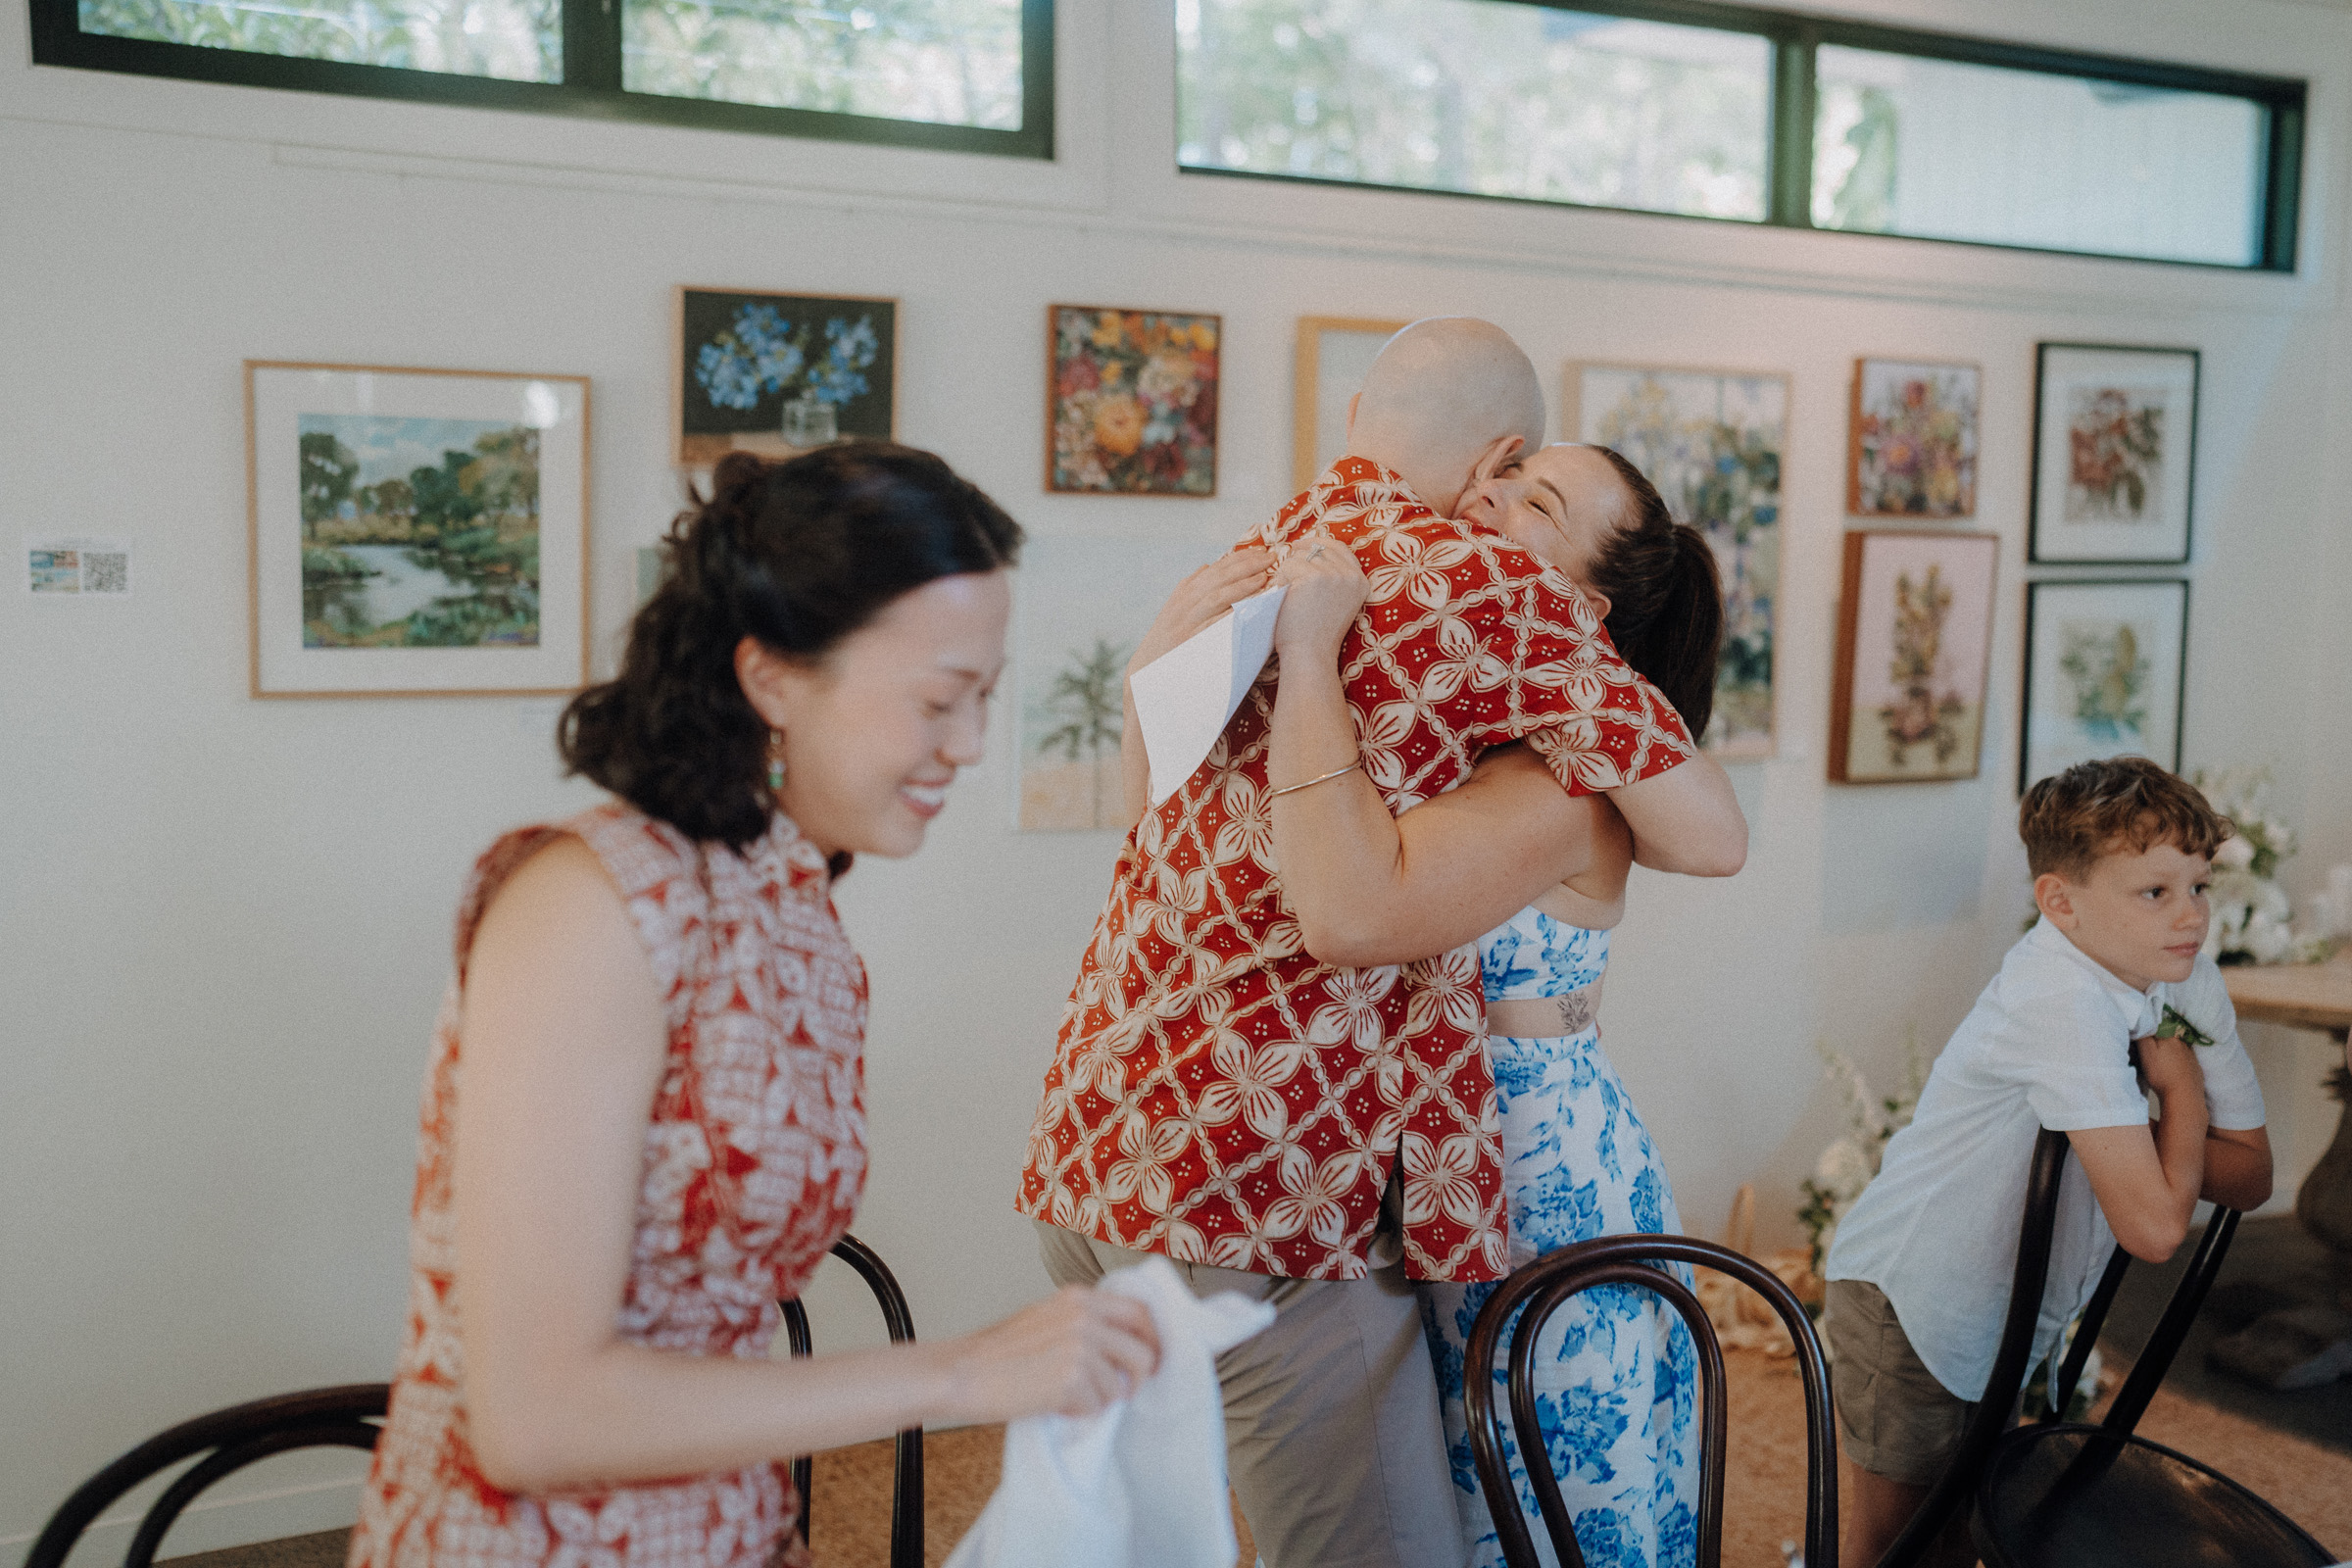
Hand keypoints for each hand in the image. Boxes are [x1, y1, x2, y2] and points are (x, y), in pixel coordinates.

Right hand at [943, 1284, 1160, 1422]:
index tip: (1154, 1357)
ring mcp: (1080, 1347)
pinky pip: (1096, 1406)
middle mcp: (1084, 1317)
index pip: (1139, 1312)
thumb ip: (1085, 1322)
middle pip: (1142, 1350)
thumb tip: (1122, 1343)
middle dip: (1142, 1376)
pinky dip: (1079, 1411)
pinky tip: (1054, 1403)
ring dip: (1100, 1399)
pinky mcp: (1072, 1379)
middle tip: (1129, 1390)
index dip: (1154, 1338)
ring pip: (1118, 1385)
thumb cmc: (998, 1353)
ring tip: (1069, 1397)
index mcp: (1079, 1298)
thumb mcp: (1046, 1318)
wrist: (963, 1372)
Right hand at [1129, 550, 1273, 675]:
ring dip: (1241, 586)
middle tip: (1270, 558)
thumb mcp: (1174, 613)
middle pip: (1218, 578)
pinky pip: (1214, 625)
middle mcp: (1183, 605)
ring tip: (1263, 578)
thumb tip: (1207, 566)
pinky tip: (1248, 609)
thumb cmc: (1167, 645)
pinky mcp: (1191, 643)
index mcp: (1183, 595)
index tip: (1261, 551)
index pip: (1215, 570)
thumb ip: (1190, 591)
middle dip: (1246, 566)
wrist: (1146, 676)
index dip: (1239, 559)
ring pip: (1216, 597)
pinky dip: (1231, 614)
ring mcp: (1187, 623)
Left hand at [1268, 531, 1368, 660]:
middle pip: (1318, 548)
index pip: (1339, 547)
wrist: (1310, 654)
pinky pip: (1288, 565)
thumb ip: (1333, 577)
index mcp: (1360, 581)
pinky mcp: (1314, 577)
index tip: (1299, 548)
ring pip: (1300, 556)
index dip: (1318, 543)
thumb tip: (1311, 547)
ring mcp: (1334, 575)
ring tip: (1287, 595)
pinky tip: (1283, 597)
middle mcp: (1351, 575)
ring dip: (1287, 571)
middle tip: (1286, 577)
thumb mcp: (1336, 602)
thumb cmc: (1315, 633)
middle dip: (1298, 558)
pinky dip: (1280, 579)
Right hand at [2134, 1033, 2203, 1101]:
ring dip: (2169, 1051)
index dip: (2148, 1030)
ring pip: (2176, 1048)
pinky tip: (2172, 1069)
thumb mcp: (2146, 1052)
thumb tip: (2143, 1023)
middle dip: (2159, 1041)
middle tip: (2149, 1051)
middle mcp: (2183, 1043)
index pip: (2157, 1026)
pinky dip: (2177, 1062)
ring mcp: (2191, 1056)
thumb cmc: (2161, 1074)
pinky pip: (2184, 1059)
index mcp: (2170, 1037)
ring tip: (2160, 1061)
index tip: (2142, 1038)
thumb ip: (2143, 1036)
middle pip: (2167, 1037)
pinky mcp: (2196, 1068)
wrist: (2184, 1096)